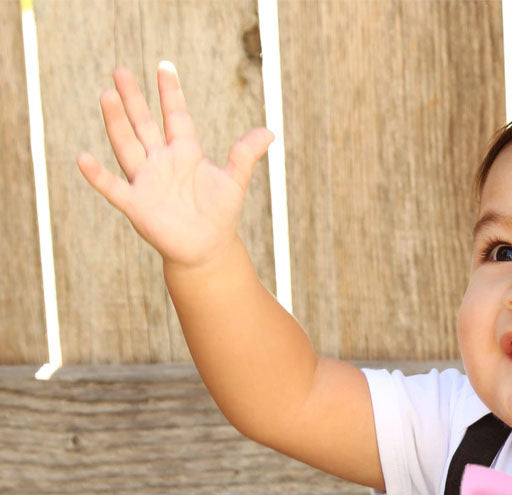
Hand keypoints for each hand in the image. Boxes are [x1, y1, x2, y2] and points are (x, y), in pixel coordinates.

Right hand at [77, 63, 272, 269]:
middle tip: (121, 71)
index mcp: (185, 152)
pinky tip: (82, 158)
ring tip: (107, 96)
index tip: (164, 67)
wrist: (208, 250)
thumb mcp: (234, 182)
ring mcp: (147, 181)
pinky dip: (98, 176)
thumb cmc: (220, 215)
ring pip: (128, 146)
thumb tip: (269, 132)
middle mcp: (161, 162)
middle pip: (144, 124)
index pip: (176, 116)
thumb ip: (245, 155)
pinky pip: (114, 188)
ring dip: (117, 123)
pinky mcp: (137, 205)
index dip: (171, 93)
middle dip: (134, 99)